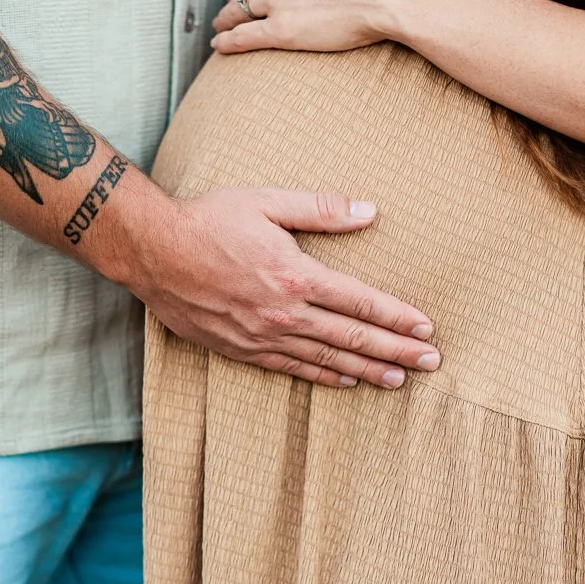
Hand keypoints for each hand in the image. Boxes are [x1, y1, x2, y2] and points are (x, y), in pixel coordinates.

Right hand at [123, 183, 439, 390]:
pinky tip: (347, 381)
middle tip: (431, 363)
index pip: (360, 302)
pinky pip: (293, 369)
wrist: (152, 252)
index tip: (426, 328)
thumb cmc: (209, 219)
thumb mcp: (266, 201)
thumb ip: (321, 209)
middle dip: (396, 351)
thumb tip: (370, 211)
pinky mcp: (242, 349)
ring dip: (368, 370)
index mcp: (295, 274)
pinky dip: (325, 378)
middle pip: (352, 338)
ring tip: (400, 380)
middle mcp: (283, 312)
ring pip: (327, 360)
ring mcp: (262, 336)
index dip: (397, 317)